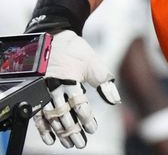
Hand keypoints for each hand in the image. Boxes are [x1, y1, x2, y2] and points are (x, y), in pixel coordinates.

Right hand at [32, 30, 120, 148]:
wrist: (54, 39)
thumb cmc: (77, 52)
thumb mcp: (94, 64)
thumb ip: (105, 83)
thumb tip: (116, 101)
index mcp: (70, 78)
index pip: (78, 104)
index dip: (85, 118)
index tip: (92, 129)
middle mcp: (54, 87)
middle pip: (64, 114)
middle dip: (73, 130)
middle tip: (81, 142)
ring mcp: (44, 91)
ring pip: (51, 116)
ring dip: (60, 132)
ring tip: (70, 143)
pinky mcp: (37, 93)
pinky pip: (38, 113)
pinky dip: (43, 128)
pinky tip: (51, 138)